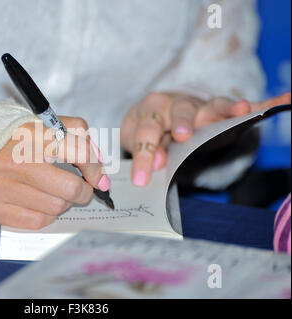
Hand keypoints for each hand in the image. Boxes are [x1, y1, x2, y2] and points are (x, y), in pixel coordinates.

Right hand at [0, 116, 108, 228]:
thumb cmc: (9, 138)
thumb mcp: (39, 122)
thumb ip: (73, 132)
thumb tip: (98, 161)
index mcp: (31, 133)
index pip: (78, 151)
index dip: (95, 168)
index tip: (98, 177)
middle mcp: (17, 160)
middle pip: (70, 188)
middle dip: (84, 191)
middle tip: (81, 189)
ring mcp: (4, 186)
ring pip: (56, 207)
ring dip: (63, 203)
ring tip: (54, 193)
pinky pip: (38, 221)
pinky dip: (46, 215)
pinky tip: (38, 203)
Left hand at [121, 91, 290, 185]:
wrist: (158, 112)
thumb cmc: (149, 129)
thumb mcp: (140, 139)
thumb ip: (150, 150)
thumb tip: (159, 163)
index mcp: (151, 110)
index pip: (146, 132)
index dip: (145, 155)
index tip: (142, 178)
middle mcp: (178, 104)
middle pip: (181, 112)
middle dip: (182, 122)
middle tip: (182, 134)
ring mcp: (202, 105)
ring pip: (214, 105)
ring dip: (226, 108)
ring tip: (241, 109)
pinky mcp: (222, 109)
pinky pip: (245, 107)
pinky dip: (266, 104)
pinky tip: (285, 99)